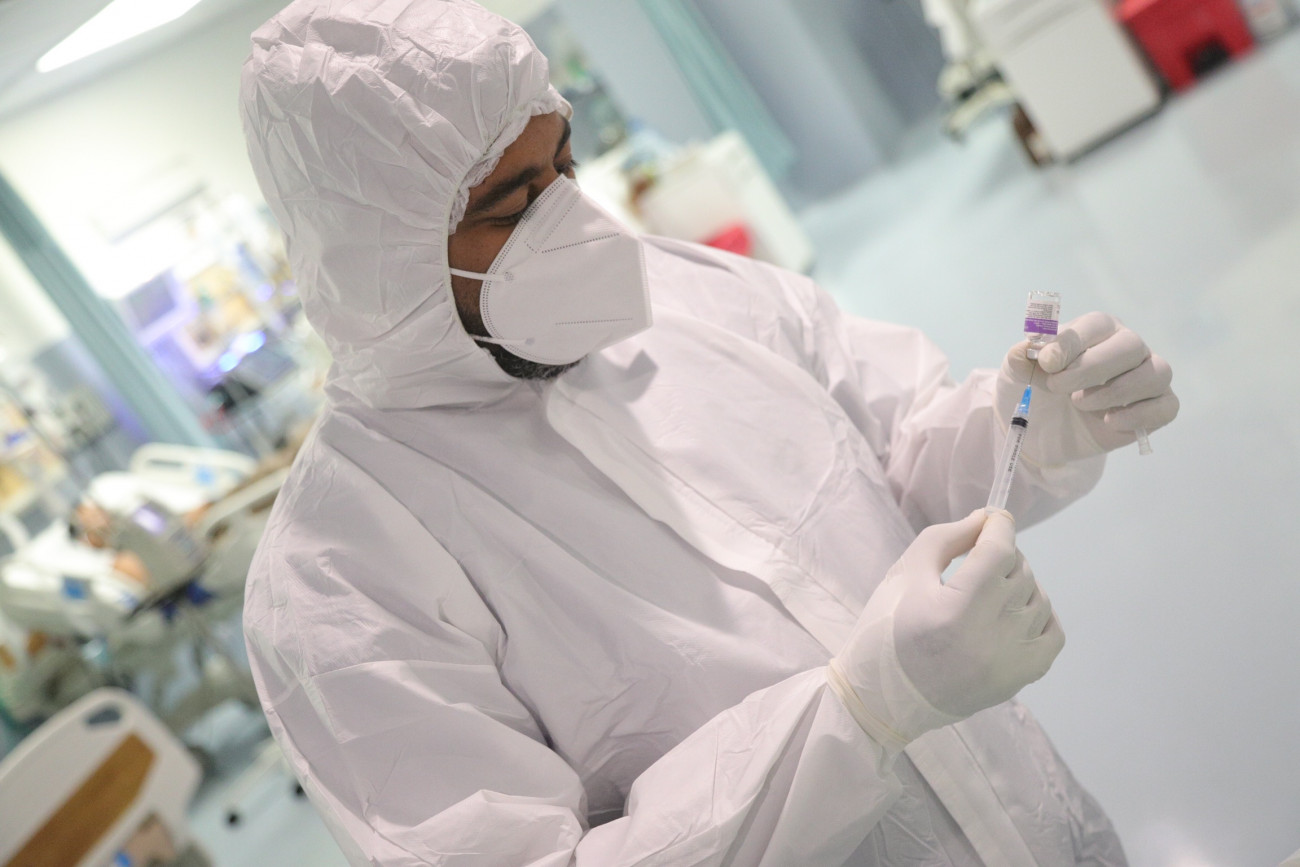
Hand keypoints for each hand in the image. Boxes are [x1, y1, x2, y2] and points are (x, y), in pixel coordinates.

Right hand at [827, 510, 1062, 749]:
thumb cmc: (887, 630)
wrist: (885, 697)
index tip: (992, 519)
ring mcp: (1011, 661)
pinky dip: (1039, 614)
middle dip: (1001, 555)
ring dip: (1018, 584)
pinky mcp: (1022, 678)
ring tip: (990, 589)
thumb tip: (986, 520)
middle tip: (977, 559)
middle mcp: (990, 637)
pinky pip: (1053, 633)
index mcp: (955, 610)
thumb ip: (946, 539)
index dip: (999, 527)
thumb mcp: (905, 574)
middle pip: (1019, 571)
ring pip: (1038, 598)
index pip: (998, 552)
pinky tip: (1013, 612)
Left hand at [998, 312, 1177, 464]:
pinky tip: (1109, 422)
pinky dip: (1139, 415)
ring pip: (1156, 373)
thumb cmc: (1036, 389)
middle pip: (1131, 345)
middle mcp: (1128, 347)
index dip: (1072, 343)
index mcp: (1097, 330)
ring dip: (1116, 391)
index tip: (1047, 364)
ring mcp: (1147, 376)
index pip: (1097, 324)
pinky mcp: (1156, 407)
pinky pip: (1166, 406)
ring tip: (1080, 404)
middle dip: (1092, 368)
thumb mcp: (1018, 372)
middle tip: (1058, 388)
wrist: (1042, 430)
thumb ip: (1021, 356)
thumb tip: (1028, 346)